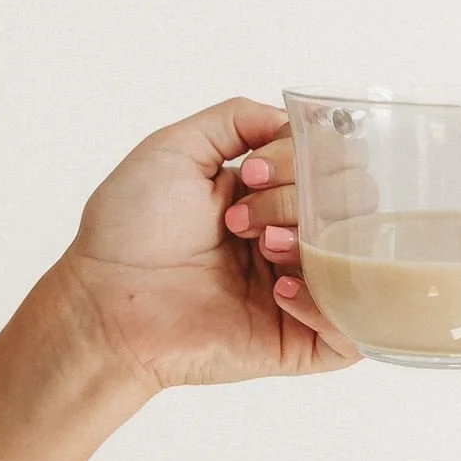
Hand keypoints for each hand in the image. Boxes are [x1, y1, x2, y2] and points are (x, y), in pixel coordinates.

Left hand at [60, 98, 358, 395]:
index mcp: (272, 198)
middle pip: (354, 205)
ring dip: (316, 243)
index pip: (332, 164)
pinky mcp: (296, 342)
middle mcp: (292, 240)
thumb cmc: (126, 230)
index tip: (253, 170)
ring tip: (265, 248)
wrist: (101, 303)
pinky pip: (353, 330)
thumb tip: (292, 118)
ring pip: (359, 259)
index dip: (305, 158)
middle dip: (302, 199)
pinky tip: (281, 289)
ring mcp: (300, 291)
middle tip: (243, 219)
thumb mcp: (175, 148)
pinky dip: (328, 302)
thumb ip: (236, 119)